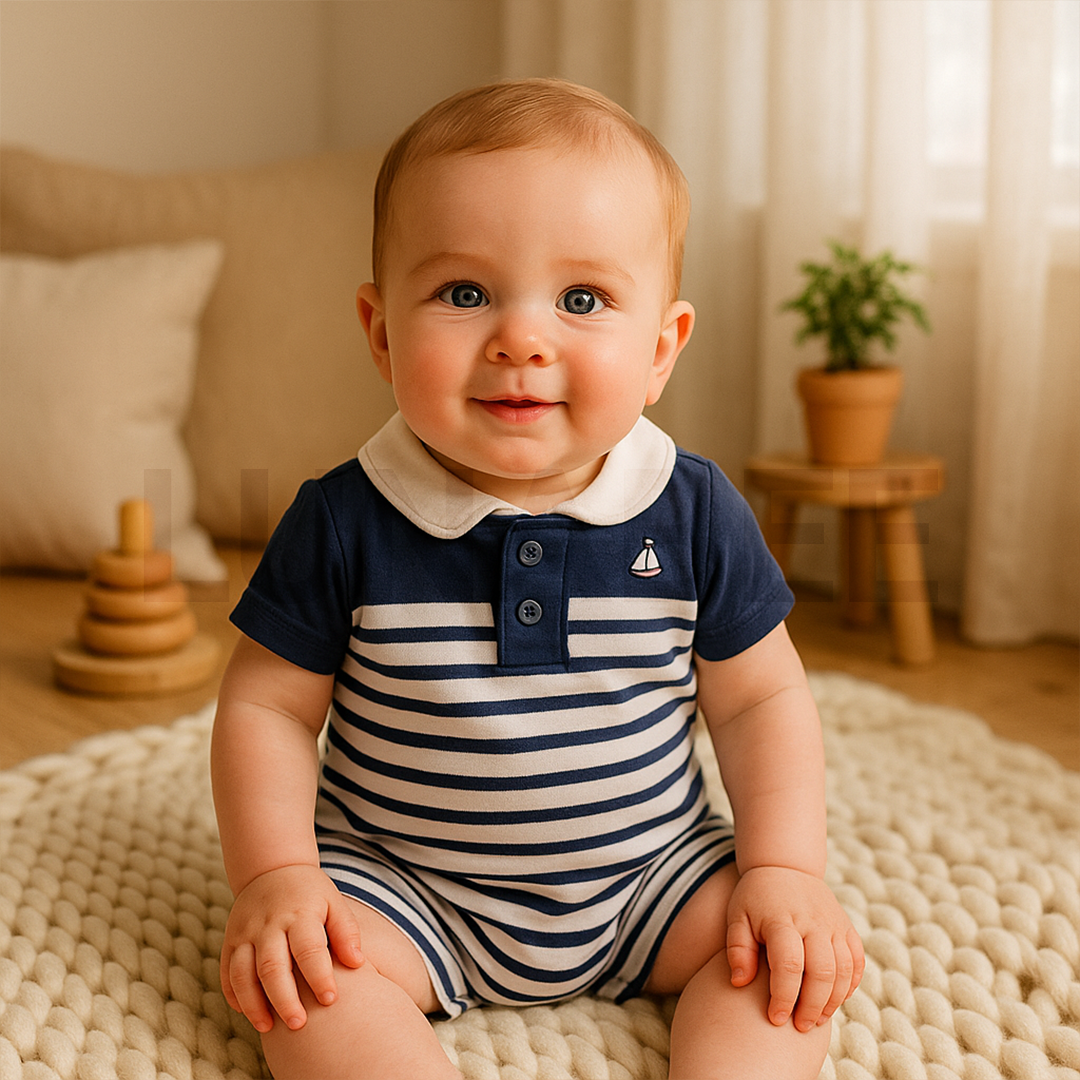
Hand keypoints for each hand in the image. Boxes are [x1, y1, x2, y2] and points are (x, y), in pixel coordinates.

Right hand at [220, 864, 364, 1032]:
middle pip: (272, 967)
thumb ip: (346, 932)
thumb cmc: (310, 893)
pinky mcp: (231, 939)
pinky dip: (234, 995)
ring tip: (268, 1028)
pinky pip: (226, 972)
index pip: (309, 949)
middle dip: (284, 999)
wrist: (272, 868)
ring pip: (243, 973)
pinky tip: (247, 1012)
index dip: (319, 976)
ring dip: (254, 1004)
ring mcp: (246, 932)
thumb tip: (357, 964)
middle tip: (299, 1024)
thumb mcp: (334, 902)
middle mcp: (269, 924)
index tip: (330, 999)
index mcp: (300, 914)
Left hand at [726, 865, 863, 1031]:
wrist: (784, 865)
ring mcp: (833, 923)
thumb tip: (740, 982)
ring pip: (844, 970)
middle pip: (822, 972)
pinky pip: (857, 961)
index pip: (789, 965)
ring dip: (833, 1001)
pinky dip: (850, 985)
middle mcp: (812, 921)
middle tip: (798, 1026)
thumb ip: (737, 948)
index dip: (784, 997)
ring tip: (815, 1019)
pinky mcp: (846, 927)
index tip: (775, 1018)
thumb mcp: (737, 916)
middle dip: (811, 1006)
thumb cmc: (755, 897)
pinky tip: (835, 999)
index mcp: (782, 918)